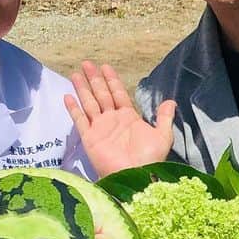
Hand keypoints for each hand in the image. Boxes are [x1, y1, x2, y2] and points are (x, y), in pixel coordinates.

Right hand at [65, 61, 175, 176]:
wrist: (134, 176)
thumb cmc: (149, 158)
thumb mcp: (162, 136)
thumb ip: (164, 118)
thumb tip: (171, 102)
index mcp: (129, 117)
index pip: (118, 93)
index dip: (112, 80)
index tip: (105, 67)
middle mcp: (112, 120)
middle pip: (101, 94)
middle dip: (95, 79)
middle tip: (87, 63)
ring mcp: (100, 128)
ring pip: (89, 103)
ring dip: (82, 89)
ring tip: (75, 74)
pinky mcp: (89, 138)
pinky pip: (80, 120)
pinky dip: (73, 109)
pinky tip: (67, 96)